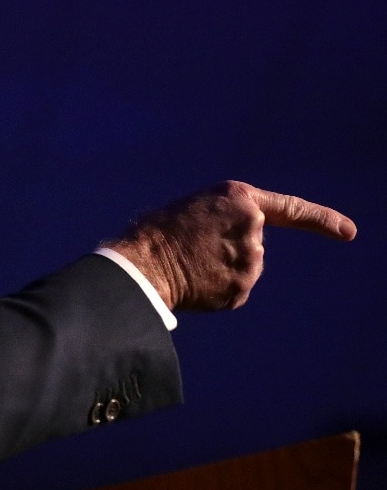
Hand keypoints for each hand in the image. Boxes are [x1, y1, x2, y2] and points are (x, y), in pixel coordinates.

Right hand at [106, 181, 355, 311]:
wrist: (141, 264)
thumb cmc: (157, 232)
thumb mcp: (196, 209)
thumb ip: (225, 221)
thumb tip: (230, 248)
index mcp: (238, 198)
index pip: (292, 210)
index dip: (323, 221)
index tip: (349, 232)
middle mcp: (252, 227)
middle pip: (254, 245)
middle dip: (230, 250)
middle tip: (193, 248)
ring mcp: (250, 260)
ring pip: (245, 269)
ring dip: (222, 270)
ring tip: (190, 264)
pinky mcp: (242, 288)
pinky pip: (234, 290)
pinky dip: (217, 290)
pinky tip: (195, 282)